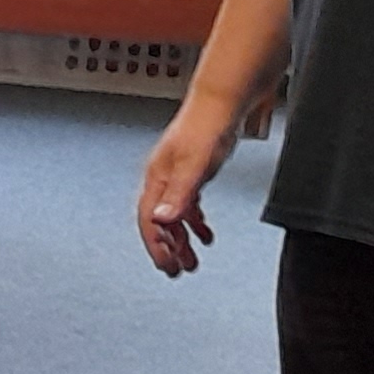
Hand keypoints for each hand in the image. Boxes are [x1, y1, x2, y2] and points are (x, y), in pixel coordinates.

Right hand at [136, 95, 242, 275]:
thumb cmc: (207, 127)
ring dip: (182, 240)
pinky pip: (188, 205)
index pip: (149, 220)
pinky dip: (195, 222)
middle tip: (178, 271)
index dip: (156, 246)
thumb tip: (161, 220)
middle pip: (160, 222)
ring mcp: (178, 176)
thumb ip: (179, 194)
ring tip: (192, 261)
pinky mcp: (194, 172)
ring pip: (174, 216)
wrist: (224, 102)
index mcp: (158, 178)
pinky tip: (204, 232)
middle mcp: (164, 179)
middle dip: (168, 249)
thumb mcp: (194, 165)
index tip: (167, 266)